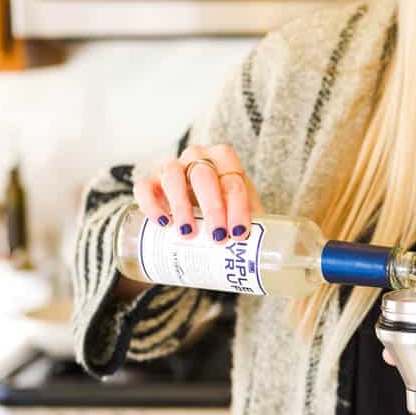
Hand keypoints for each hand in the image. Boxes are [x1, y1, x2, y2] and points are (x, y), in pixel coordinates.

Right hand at [132, 144, 261, 242]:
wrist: (200, 210)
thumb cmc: (226, 211)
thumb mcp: (242, 212)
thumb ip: (255, 225)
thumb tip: (270, 257)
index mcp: (225, 160)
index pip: (232, 179)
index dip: (237, 206)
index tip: (239, 233)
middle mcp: (197, 157)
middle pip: (203, 175)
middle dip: (212, 207)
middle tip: (217, 238)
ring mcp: (172, 167)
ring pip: (173, 176)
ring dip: (180, 205)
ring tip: (188, 234)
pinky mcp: (151, 181)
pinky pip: (144, 187)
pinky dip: (151, 204)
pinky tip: (162, 224)